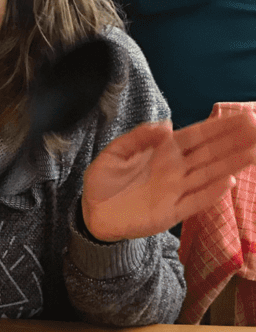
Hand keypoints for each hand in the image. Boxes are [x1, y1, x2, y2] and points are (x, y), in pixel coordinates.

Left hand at [81, 112, 255, 240]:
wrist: (92, 213)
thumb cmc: (104, 180)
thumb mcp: (115, 152)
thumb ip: (139, 137)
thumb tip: (168, 125)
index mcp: (163, 151)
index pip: (198, 136)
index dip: (220, 127)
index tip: (245, 118)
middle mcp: (175, 169)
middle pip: (210, 153)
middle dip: (235, 141)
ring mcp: (175, 191)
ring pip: (209, 175)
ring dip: (231, 164)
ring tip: (254, 152)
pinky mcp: (170, 213)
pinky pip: (194, 202)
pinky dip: (210, 193)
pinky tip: (228, 181)